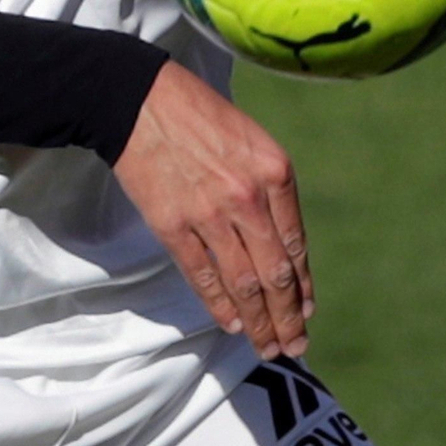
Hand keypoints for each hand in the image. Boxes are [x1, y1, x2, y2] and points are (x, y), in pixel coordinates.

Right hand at [113, 60, 310, 358]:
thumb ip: (270, 187)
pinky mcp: (172, 225)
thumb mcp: (251, 139)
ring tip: (267, 346)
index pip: (297, 246)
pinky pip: (202, 276)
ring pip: (243, 284)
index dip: (303, 287)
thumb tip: (282, 244)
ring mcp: (209, 214)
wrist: (139, 99)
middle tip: (294, 345)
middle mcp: (248, 197)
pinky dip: (219, 305)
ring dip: (258, 322)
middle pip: (275, 274)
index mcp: (275, 172)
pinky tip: (231, 323)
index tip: (306, 311)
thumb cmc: (198, 112)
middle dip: (287, 318)